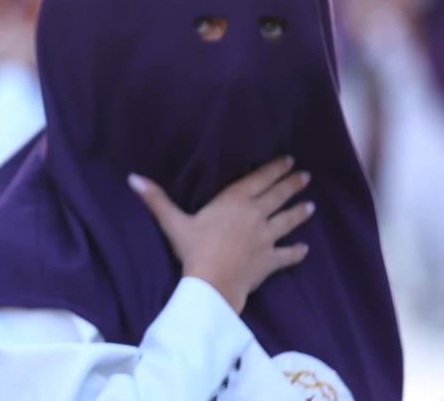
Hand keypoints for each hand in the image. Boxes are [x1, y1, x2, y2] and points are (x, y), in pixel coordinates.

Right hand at [128, 156, 313, 313]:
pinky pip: (287, 255)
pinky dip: (297, 252)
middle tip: (305, 176)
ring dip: (300, 213)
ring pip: (288, 221)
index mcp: (234, 202)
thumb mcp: (173, 222)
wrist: (213, 284)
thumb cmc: (194, 249)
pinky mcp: (270, 261)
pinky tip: (304, 249)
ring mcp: (266, 239)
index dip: (274, 169)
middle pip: (277, 196)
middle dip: (292, 185)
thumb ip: (155, 199)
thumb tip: (132, 177)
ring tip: (311, 206)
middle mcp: (254, 215)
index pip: (258, 180)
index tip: (289, 160)